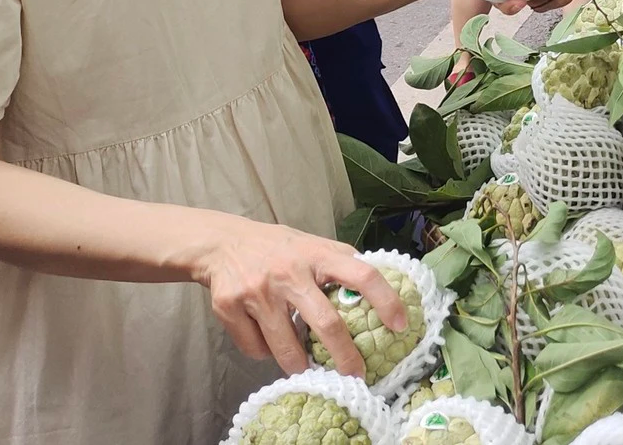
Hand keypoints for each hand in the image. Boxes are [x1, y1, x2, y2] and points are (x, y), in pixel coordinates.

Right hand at [195, 219, 405, 376]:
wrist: (222, 244)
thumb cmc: (279, 249)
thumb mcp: (313, 246)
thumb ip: (341, 264)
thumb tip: (379, 290)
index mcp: (317, 255)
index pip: (362, 274)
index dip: (386, 300)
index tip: (400, 325)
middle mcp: (289, 273)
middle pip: (326, 324)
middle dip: (345, 357)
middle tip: (356, 376)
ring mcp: (258, 292)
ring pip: (286, 348)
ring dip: (300, 365)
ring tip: (306, 368)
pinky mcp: (229, 308)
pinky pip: (256, 349)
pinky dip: (265, 353)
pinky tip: (267, 341)